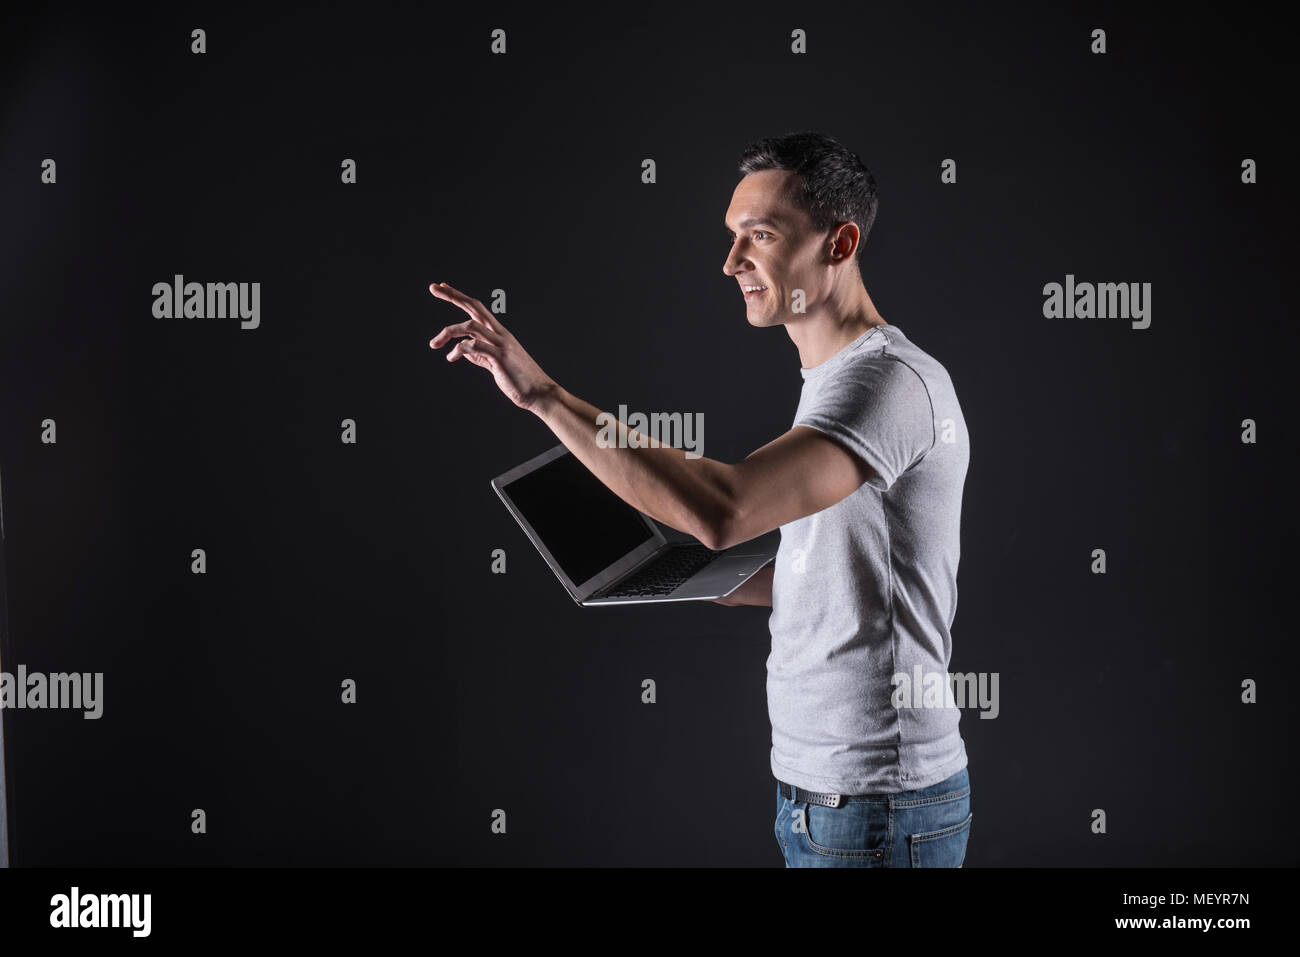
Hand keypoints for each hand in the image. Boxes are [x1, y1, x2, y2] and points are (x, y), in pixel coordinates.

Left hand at [428, 282, 557, 411]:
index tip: (443, 287)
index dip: (460, 297)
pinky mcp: (499, 357)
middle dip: (453, 295)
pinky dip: (458, 350)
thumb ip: (480, 356)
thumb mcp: (496, 364)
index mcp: (500, 333)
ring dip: (448, 332)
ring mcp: (500, 344)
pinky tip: (451, 357)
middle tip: (433, 287)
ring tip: (434, 343)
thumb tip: (462, 352)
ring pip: (470, 326)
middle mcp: (500, 334)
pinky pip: (473, 346)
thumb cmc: (519, 380)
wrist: (539, 393)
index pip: (478, 309)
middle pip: (475, 307)